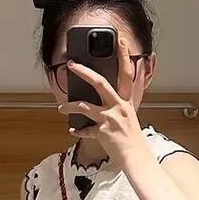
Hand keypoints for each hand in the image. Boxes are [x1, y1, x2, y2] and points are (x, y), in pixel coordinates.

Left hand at [59, 34, 148, 170]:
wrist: (136, 158)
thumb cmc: (132, 139)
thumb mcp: (129, 117)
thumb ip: (120, 105)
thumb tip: (106, 100)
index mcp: (127, 101)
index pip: (128, 73)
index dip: (125, 55)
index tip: (120, 40)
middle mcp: (119, 107)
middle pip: (100, 83)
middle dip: (84, 72)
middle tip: (72, 64)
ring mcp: (110, 119)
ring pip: (85, 107)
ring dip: (70, 106)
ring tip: (62, 108)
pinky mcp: (102, 132)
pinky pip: (85, 130)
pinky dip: (78, 131)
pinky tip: (73, 131)